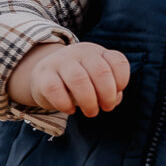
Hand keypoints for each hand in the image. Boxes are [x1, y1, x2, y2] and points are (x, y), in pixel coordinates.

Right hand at [7, 41, 130, 117]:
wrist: (45, 77)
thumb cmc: (80, 84)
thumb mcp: (98, 83)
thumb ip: (112, 90)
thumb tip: (115, 98)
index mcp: (97, 53)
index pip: (118, 62)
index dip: (122, 82)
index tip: (115, 94)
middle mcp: (80, 53)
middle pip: (101, 72)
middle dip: (107, 96)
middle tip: (105, 107)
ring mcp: (60, 62)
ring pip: (79, 80)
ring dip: (89, 102)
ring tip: (91, 112)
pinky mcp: (43, 76)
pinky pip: (55, 90)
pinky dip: (66, 105)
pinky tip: (70, 110)